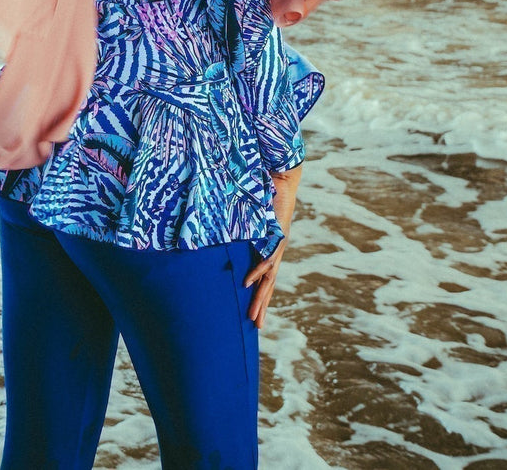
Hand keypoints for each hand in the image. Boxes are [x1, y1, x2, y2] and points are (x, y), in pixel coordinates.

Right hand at [244, 163, 301, 327]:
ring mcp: (278, 245)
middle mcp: (275, 250)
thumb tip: (224, 229)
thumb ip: (244, 226)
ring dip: (260, 297)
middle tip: (256, 326)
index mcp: (270, 249)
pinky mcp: (278, 236)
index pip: (266, 277)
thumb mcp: (253, 217)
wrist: (283, 179)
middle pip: (269, 284)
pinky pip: (266, 257)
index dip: (261, 295)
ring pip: (269, 277)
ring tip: (253, 316)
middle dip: (262, 305)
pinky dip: (257, 270)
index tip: (255, 312)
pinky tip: (249, 283)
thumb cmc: (268, 195)